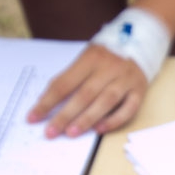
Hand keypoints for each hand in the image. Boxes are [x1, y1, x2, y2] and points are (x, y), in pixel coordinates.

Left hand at [27, 43, 146, 137]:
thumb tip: (46, 102)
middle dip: (65, 115)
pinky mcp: (139, 90)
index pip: (64, 82)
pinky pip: (128, 108)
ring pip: (105, 102)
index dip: (47, 101)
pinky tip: (99, 129)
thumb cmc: (106, 55)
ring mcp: (126, 79)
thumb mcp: (86, 58)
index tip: (33, 117)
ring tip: (71, 133)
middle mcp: (109, 68)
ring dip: (87, 119)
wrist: (141, 41)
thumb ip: (70, 78)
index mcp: (91, 58)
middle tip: (50, 132)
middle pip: (84, 94)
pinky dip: (114, 120)